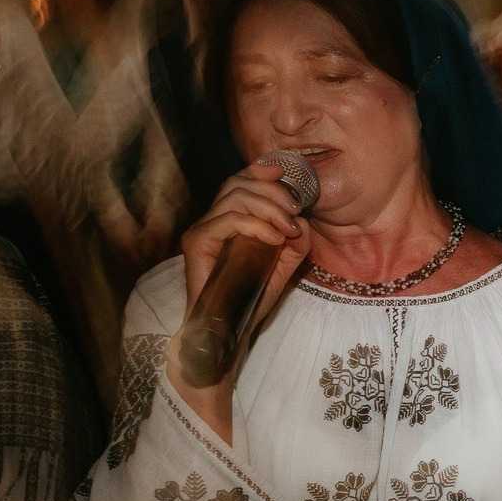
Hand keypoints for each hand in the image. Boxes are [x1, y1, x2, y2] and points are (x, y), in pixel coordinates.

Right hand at [167, 159, 312, 430]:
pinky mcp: (196, 243)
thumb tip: (304, 222)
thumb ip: (296, 244)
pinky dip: (255, 224)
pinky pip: (227, 220)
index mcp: (229, 221)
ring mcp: (202, 230)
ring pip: (234, 197)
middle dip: (273, 191)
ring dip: (269, 207)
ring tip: (288, 228)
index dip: (261, 171)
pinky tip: (273, 238)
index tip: (286, 172)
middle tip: (296, 211)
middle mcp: (212, 221)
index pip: (240, 182)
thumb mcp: (284, 267)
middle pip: (238, 183)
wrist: (225, 329)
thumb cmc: (249, 299)